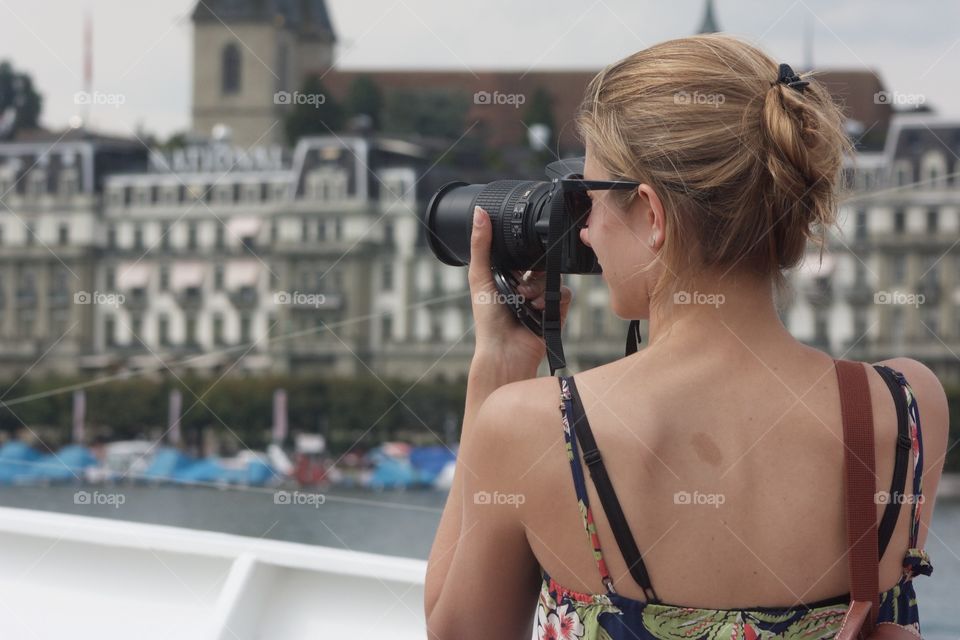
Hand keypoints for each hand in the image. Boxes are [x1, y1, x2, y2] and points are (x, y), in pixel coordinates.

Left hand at [468, 206, 571, 374]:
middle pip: (541, 263)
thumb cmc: (488, 319)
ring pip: (552, 277)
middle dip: (533, 272)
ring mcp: (541, 298)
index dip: (524, 249)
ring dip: (539, 289)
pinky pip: (564, 293)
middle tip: (519, 286)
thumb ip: (481, 245)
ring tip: (525, 301)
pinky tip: (538, 310)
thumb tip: (479, 212)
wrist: (505, 350)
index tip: (522, 246)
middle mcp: (525, 286)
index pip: (522, 253)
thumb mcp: (480, 276)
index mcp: (507, 275)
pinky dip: (552, 299)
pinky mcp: (556, 311)